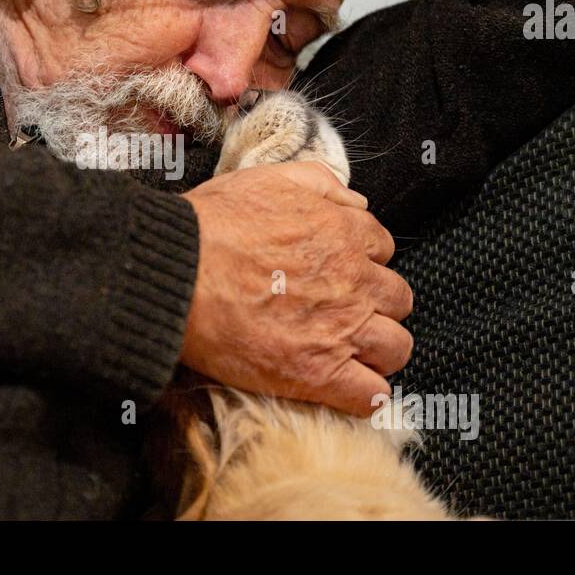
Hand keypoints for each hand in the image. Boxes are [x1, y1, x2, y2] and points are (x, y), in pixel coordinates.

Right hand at [180, 161, 412, 414]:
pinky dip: (364, 395)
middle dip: (375, 306)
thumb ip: (320, 183)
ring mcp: (341, 330)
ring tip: (347, 354)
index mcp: (345, 233)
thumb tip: (354, 201)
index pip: (382, 250)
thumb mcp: (268, 179)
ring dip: (377, 351)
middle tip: (342, 313)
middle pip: (397, 300)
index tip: (337, 274)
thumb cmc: (212, 225)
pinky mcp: (319, 374)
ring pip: (396, 348)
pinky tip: (344, 389)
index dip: (361, 263)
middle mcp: (354, 281)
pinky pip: (371, 395)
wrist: (177, 273)